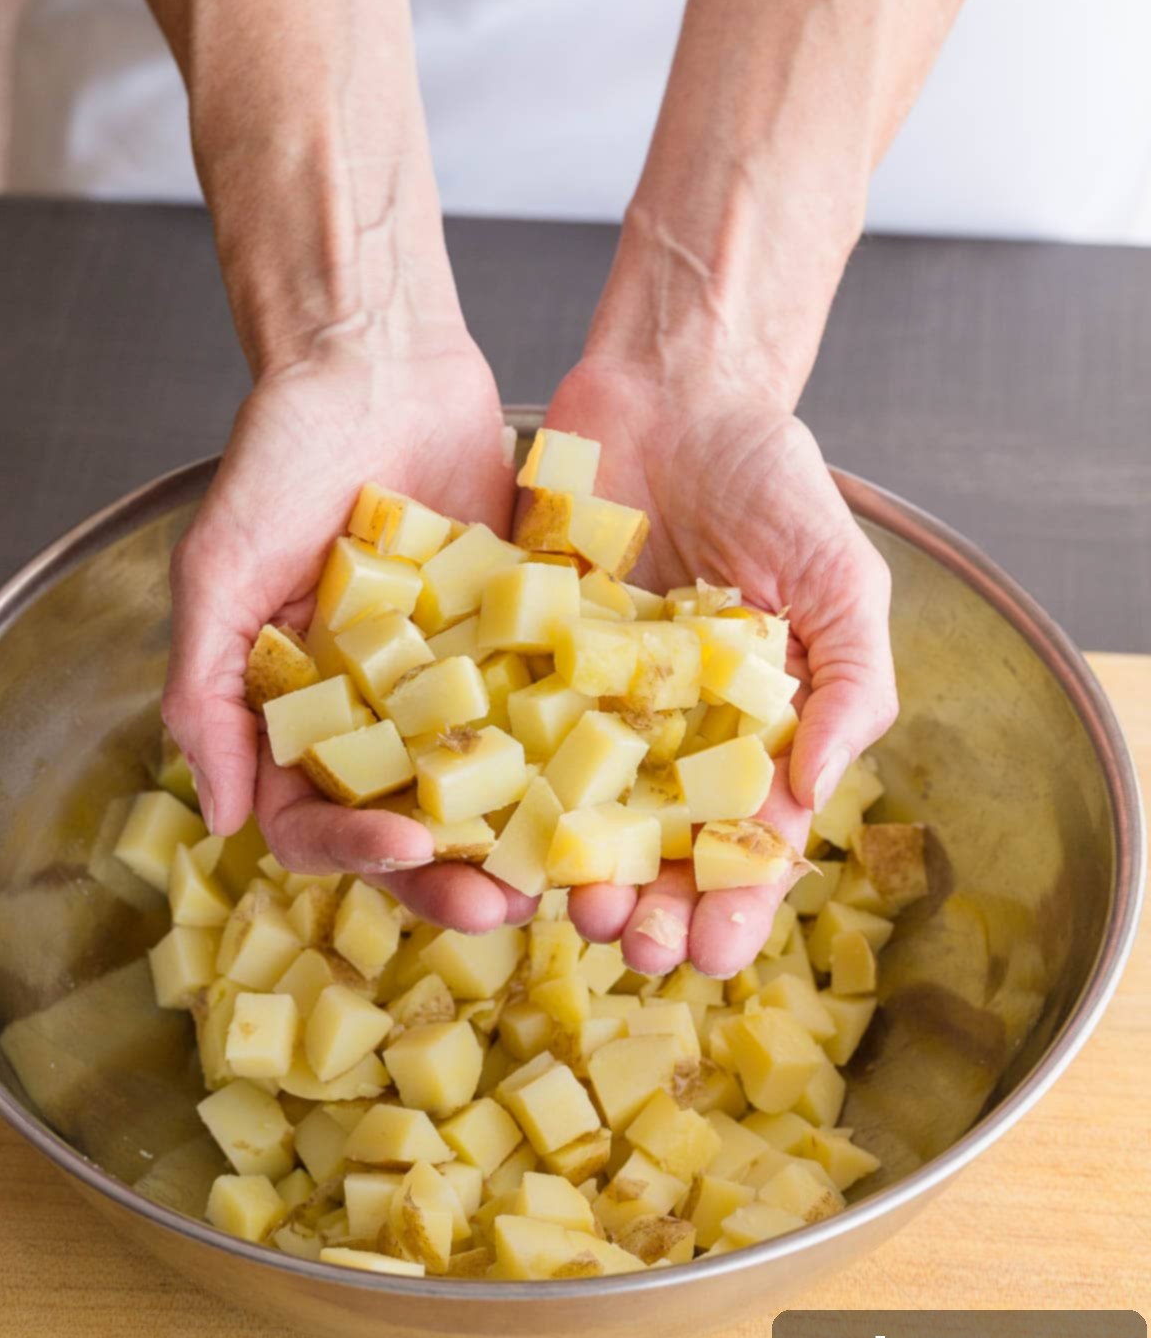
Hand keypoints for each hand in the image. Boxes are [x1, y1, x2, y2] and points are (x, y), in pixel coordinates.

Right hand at [162, 328, 537, 931]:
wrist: (374, 356)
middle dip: (450, 873)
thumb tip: (216, 813)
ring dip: (520, 834)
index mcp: (297, 713)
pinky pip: (547, 706)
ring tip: (565, 867)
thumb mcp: (220, 566)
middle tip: (504, 906)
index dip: (352, 847)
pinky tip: (616, 779)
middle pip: (410, 823)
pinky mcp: (520, 635)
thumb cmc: (278, 452)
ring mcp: (453, 680)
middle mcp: (376, 712)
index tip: (402, 845)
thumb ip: (206, 687)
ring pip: (487, 785)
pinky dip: (575, 749)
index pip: (314, 815)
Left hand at [543, 352, 897, 974]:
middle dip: (647, 906)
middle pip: (650, 844)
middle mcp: (657, 729)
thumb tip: (818, 791)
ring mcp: (580, 696)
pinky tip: (487, 828)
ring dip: (566, 867)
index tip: (719, 952)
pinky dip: (491, 782)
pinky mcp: (512, 651)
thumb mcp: (842, 578)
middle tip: (630, 945)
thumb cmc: (774, 479)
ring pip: (568, 807)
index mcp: (743, 730)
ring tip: (564, 906)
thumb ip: (850, 683)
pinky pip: (496, 729)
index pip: (743, 839)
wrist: (675, 386)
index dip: (736, 902)